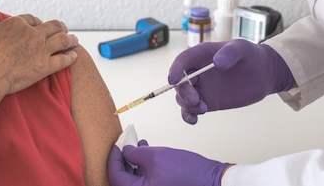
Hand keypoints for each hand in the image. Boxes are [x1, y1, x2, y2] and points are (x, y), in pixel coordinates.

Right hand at [0, 5, 78, 95]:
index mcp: (17, 23)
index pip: (32, 19)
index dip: (36, 22)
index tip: (38, 26)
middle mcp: (32, 34)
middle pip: (52, 26)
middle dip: (59, 27)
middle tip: (62, 29)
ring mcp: (40, 50)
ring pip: (62, 40)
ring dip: (70, 39)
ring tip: (74, 39)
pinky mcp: (44, 67)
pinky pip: (63, 60)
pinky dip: (71, 57)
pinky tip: (75, 56)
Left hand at [108, 140, 229, 185]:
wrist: (209, 179)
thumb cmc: (186, 172)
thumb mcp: (155, 156)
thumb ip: (135, 153)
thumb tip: (124, 150)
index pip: (116, 176)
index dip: (113, 158)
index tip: (116, 144)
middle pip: (123, 179)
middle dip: (122, 159)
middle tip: (124, 144)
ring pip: (133, 179)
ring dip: (132, 161)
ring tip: (136, 144)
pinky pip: (144, 180)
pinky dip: (142, 166)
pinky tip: (146, 151)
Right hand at [168, 39, 294, 123]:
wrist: (263, 73)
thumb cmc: (251, 56)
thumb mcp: (242, 49)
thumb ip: (230, 54)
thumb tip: (217, 63)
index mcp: (201, 55)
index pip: (182, 61)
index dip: (175, 69)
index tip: (173, 80)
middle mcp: (197, 71)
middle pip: (180, 82)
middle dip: (183, 92)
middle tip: (196, 100)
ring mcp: (202, 88)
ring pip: (183, 97)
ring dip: (187, 105)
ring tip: (203, 109)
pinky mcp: (208, 101)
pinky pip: (192, 109)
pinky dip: (189, 115)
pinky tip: (194, 120)